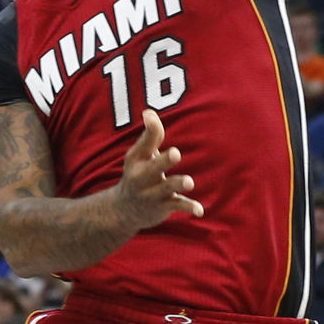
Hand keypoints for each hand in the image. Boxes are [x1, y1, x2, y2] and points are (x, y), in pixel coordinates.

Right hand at [115, 110, 202, 233]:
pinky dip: (189, 208)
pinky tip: (200, 211)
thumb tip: (149, 112)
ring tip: (189, 182)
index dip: (150, 129)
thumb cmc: (138, 174)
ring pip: (167, 188)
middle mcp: (142, 176)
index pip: (144, 143)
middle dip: (164, 160)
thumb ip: (150, 135)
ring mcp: (152, 193)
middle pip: (154, 167)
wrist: (124, 210)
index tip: (150, 115)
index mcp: (137, 159)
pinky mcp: (164, 206)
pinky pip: (178, 206)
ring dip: (178, 183)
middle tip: (176, 153)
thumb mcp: (140, 155)